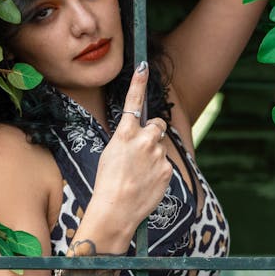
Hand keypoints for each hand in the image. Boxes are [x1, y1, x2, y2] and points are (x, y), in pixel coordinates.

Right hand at [89, 62, 172, 236]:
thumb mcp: (110, 154)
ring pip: (160, 147)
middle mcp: (144, 139)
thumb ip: (126, 141)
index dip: (138, 82)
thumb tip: (138, 138)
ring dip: (153, 156)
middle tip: (142, 150)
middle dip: (153, 132)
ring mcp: (158, 154)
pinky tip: (146, 183)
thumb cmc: (106, 183)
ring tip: (139, 174)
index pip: (133, 102)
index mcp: (125, 133)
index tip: (143, 66)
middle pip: (157, 125)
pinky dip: (157, 172)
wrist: (116, 209)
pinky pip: (164, 165)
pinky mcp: (167, 169)